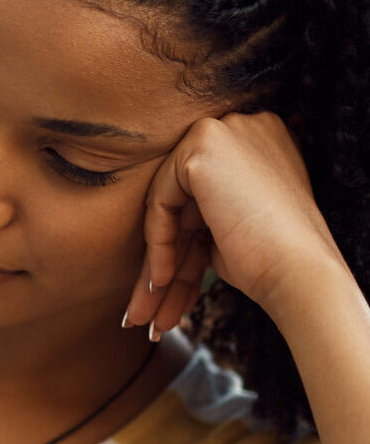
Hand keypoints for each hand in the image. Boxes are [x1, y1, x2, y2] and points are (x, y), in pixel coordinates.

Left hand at [125, 110, 346, 335]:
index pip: (199, 197)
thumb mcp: (227, 228)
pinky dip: (158, 245)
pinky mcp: (204, 146)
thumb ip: (194, 216)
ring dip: (154, 269)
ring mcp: (224, 131)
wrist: (300, 271)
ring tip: (142, 317)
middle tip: (147, 312)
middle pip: (181, 203)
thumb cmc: (272, 259)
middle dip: (163, 264)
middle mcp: (241, 127)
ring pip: (167, 206)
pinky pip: (161, 202)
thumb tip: (152, 238)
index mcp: (256, 143)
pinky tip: (160, 282)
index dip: (180, 247)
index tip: (168, 287)